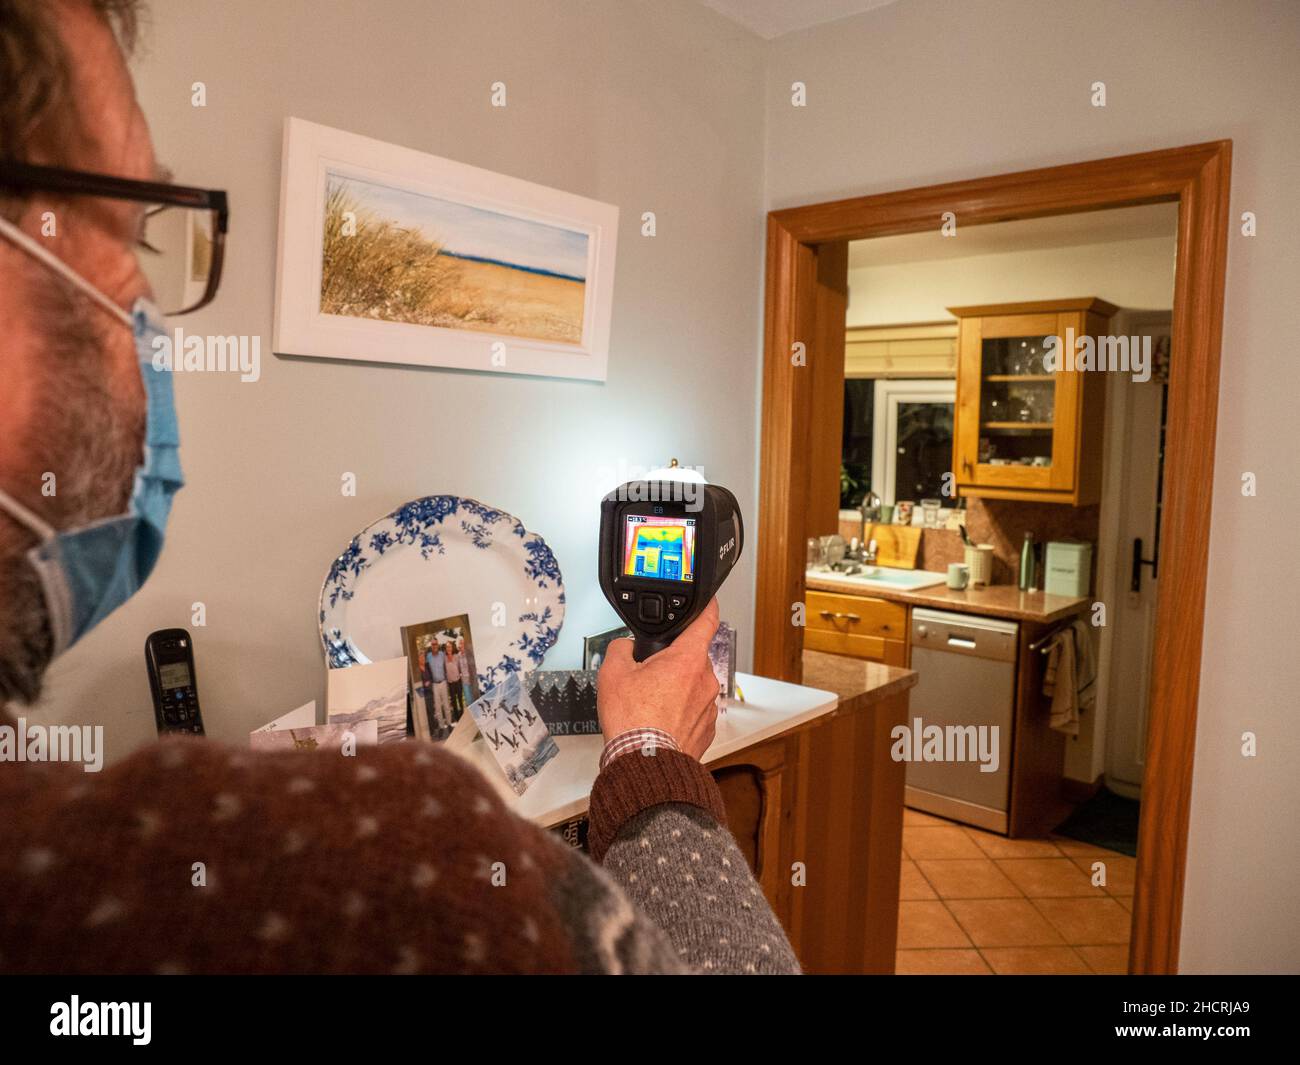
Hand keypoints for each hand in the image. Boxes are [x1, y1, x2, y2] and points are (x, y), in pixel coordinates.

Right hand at [596, 598, 721, 758]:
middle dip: (672, 662)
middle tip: (648, 674)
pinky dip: (679, 712)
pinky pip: (693, 710)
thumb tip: (624, 647)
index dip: (706, 607)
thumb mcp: (612, 673)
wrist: (645, 763)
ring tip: (650, 704)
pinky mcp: (707, 728)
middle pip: (691, 657)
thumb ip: (620, 648)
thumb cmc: (633, 721)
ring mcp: (709, 706)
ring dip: (676, 689)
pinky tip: (659, 720)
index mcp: (687, 659)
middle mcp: (705, 680)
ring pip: (692, 685)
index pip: (706, 621)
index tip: (708, 602)